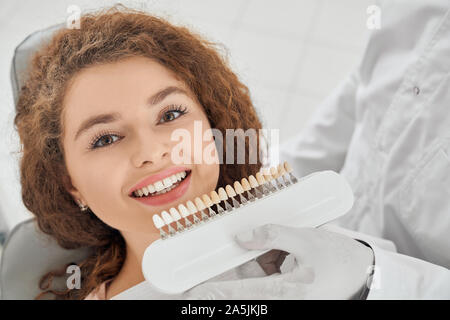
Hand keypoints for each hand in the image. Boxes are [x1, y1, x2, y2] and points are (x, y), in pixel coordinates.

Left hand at [182, 224, 373, 299]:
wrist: (365, 273)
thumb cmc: (341, 258)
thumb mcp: (308, 239)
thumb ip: (272, 235)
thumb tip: (243, 236)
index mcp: (290, 292)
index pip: (244, 294)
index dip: (217, 293)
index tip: (194, 293)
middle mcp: (285, 299)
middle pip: (246, 288)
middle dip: (227, 276)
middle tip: (205, 269)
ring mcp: (287, 297)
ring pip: (255, 281)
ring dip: (248, 263)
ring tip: (248, 250)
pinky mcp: (289, 292)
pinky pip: (266, 277)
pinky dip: (262, 261)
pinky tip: (263, 248)